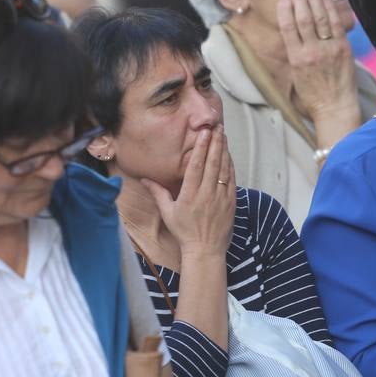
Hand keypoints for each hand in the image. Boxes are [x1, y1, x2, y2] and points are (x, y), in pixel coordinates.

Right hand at [142, 125, 234, 258]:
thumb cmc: (184, 232)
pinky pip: (231, 179)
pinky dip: (230, 165)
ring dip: (224, 150)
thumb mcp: (167, 213)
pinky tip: (228, 155)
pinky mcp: (231, 202)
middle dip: (214, 142)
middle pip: (212, 163)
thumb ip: (158, 193)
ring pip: (223, 169)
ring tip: (223, 134)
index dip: (201, 148)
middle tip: (216, 126)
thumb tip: (144, 179)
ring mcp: (221, 197)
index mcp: (190, 195)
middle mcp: (206, 194)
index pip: (196, 166)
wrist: (205, 250)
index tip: (204, 133)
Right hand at [278, 0, 358, 123]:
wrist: (335, 107)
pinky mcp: (344, 49)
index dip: (286, 7)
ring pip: (320, 17)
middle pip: (304, 17)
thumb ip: (294, 50)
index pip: (288, 26)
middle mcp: (311, 52)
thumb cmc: (313, 94)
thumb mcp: (296, 73)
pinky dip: (330, 8)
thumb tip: (292, 28)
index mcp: (296, 58)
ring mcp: (329, 49)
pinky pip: (335, 24)